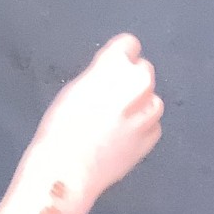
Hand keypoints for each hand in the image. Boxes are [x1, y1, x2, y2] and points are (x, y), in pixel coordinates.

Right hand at [0, 34, 161, 213]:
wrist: (67, 170)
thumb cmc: (61, 126)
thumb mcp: (76, 87)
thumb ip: (101, 74)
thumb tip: (115, 73)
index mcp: (115, 65)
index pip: (129, 44)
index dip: (117, 57)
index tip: (107, 70)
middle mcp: (138, 84)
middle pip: (143, 70)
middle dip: (130, 79)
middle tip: (107, 98)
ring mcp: (148, 113)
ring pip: (151, 98)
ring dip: (138, 103)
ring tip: (114, 120)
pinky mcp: (151, 138)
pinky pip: (152, 124)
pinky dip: (141, 126)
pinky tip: (120, 137)